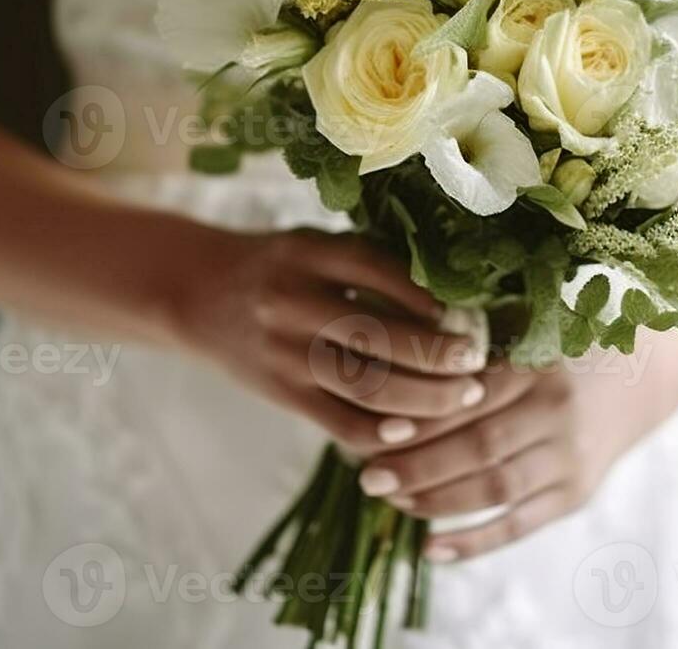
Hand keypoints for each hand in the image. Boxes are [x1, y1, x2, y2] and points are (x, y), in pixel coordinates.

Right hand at [171, 228, 488, 456]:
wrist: (198, 292)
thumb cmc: (281, 266)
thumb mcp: (316, 244)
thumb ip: (371, 260)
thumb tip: (459, 289)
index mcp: (307, 253)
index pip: (374, 270)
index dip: (425, 296)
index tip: (468, 313)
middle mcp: (292, 301)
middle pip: (375, 334)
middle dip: (436, 354)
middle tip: (479, 363)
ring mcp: (284, 352)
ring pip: (363, 384)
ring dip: (423, 397)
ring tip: (464, 398)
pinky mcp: (281, 393)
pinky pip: (338, 422)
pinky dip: (380, 432)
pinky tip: (414, 430)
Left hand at [355, 335, 677, 561]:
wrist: (647, 374)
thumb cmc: (568, 342)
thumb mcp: (533, 325)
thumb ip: (477, 339)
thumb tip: (396, 356)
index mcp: (541, 361)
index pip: (469, 395)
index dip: (421, 415)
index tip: (373, 425)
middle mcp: (559, 410)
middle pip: (478, 446)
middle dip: (417, 466)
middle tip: (369, 475)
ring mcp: (571, 456)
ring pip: (495, 488)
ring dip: (437, 502)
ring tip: (393, 502)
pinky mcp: (577, 492)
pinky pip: (521, 525)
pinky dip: (474, 542)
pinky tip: (430, 549)